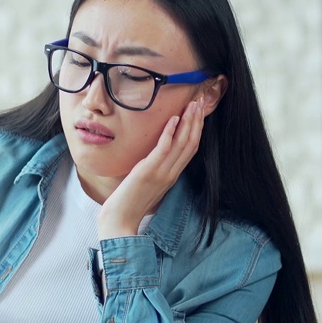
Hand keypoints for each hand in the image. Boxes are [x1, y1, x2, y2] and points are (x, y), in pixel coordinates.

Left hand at [97, 97, 205, 238]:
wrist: (120, 220)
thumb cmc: (130, 203)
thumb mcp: (147, 183)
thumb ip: (155, 169)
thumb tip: (154, 155)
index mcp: (172, 175)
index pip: (191, 149)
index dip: (197, 129)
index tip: (199, 112)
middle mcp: (171, 173)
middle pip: (191, 143)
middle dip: (197, 121)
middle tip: (200, 101)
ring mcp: (162, 173)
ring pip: (182, 144)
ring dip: (188, 122)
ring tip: (192, 105)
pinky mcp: (148, 172)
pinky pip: (163, 150)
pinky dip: (170, 133)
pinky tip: (173, 119)